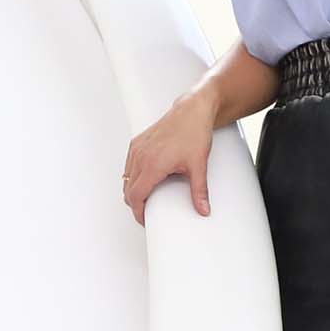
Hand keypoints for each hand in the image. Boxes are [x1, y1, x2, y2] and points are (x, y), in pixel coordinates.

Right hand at [122, 94, 221, 222]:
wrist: (192, 111)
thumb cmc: (194, 132)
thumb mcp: (198, 165)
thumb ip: (199, 191)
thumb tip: (203, 208)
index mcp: (152, 164)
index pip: (136, 196)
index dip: (139, 212)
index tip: (145, 219)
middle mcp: (140, 156)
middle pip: (128, 190)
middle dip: (136, 204)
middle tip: (148, 211)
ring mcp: (137, 148)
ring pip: (126, 178)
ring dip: (133, 190)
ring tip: (148, 196)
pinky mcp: (137, 142)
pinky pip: (128, 166)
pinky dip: (132, 176)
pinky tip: (146, 179)